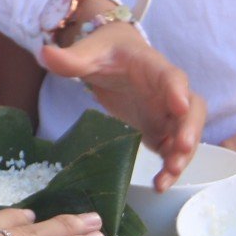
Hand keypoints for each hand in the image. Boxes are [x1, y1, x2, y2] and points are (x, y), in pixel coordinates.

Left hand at [40, 6, 203, 188]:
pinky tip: (160, 184)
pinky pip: (172, 149)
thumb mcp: (88, 53)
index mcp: (152, 66)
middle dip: (189, 128)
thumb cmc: (106, 51)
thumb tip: (43, 52)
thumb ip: (70, 59)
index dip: (177, 89)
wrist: (115, 57)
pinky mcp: (160, 128)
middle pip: (192, 108)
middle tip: (181, 148)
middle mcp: (168, 90)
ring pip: (186, 132)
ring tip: (170, 174)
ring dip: (183, 153)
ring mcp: (167, 111)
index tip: (179, 105)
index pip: (171, 75)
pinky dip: (170, 166)